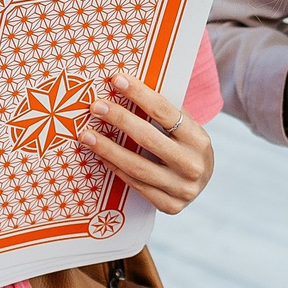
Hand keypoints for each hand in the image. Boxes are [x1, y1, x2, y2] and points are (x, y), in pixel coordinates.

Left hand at [81, 72, 213, 214]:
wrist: (201, 184)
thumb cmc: (186, 147)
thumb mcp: (185, 129)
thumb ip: (164, 113)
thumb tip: (126, 86)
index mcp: (199, 139)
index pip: (165, 112)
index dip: (140, 94)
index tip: (117, 80)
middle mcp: (193, 165)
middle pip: (149, 138)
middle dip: (119, 119)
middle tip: (96, 106)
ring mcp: (182, 189)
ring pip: (137, 166)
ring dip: (108, 148)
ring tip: (86, 134)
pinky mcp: (171, 206)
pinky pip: (136, 185)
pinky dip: (115, 169)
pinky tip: (100, 155)